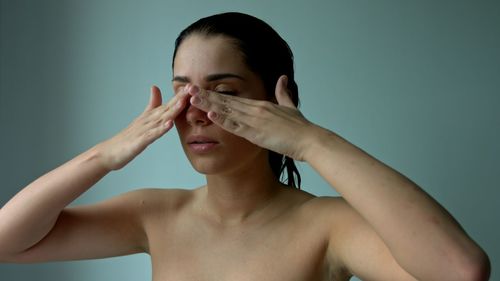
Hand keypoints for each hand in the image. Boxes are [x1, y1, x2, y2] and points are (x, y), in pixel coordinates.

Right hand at [96, 86, 189, 169]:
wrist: (109, 152)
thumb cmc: (127, 138)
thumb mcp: (142, 119)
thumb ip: (151, 105)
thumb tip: (155, 87)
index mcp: (150, 116)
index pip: (167, 104)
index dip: (180, 96)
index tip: (193, 86)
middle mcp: (148, 121)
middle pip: (166, 108)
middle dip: (179, 99)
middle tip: (192, 88)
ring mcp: (143, 130)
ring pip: (160, 119)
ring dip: (172, 110)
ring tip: (183, 102)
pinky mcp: (140, 142)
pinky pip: (152, 135)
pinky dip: (161, 129)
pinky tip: (169, 124)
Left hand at [187, 75, 316, 160]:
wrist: (309, 139)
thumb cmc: (300, 128)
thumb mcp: (290, 107)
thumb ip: (283, 93)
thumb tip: (282, 78)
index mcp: (261, 105)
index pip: (233, 98)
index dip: (216, 94)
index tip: (202, 90)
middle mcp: (255, 109)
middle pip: (225, 101)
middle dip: (206, 95)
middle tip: (188, 89)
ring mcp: (255, 120)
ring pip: (227, 111)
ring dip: (208, 105)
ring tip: (192, 99)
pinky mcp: (256, 133)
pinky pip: (236, 126)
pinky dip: (223, 120)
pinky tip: (210, 115)